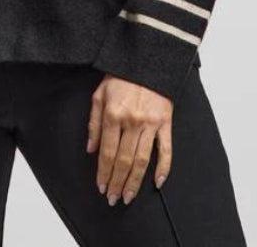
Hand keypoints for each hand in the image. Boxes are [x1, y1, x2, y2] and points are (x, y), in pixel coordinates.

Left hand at [86, 73, 172, 204]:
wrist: (145, 59)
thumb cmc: (119, 76)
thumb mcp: (99, 94)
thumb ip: (94, 123)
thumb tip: (90, 150)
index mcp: (113, 115)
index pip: (107, 153)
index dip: (103, 173)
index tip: (101, 187)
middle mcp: (132, 122)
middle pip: (123, 161)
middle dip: (117, 183)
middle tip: (113, 199)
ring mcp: (150, 123)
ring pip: (142, 161)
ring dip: (135, 182)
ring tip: (128, 197)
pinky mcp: (165, 122)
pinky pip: (166, 150)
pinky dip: (163, 168)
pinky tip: (157, 183)